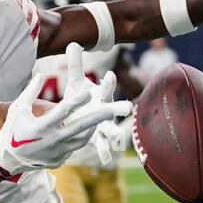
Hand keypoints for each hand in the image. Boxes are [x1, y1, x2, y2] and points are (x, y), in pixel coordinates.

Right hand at [0, 66, 128, 176]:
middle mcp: (52, 140)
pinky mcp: (59, 159)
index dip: (77, 102)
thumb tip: (40, 74)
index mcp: (41, 127)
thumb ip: (30, 92)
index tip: (89, 93)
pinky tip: (92, 128)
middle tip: (113, 108)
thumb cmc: (12, 130)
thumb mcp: (18, 109)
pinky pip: (75, 147)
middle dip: (98, 117)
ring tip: (106, 116)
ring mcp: (57, 152)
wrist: (8, 158)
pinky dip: (84, 137)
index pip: (63, 112)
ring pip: (82, 139)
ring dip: (95, 127)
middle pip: (80, 126)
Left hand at [60, 43, 133, 167]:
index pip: (105, 86)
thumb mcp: (76, 82)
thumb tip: (73, 42)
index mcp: (100, 95)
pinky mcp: (97, 138)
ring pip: (111, 129)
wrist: (80, 118)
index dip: (108, 81)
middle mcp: (105, 109)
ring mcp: (103, 125)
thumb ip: (76, 64)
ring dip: (115, 135)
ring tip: (119, 141)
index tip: (109, 75)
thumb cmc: (81, 98)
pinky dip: (104, 152)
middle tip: (128, 107)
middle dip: (120, 107)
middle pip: (114, 107)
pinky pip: (102, 145)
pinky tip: (106, 160)